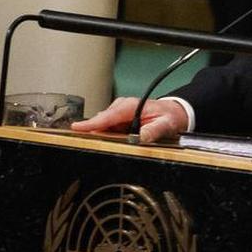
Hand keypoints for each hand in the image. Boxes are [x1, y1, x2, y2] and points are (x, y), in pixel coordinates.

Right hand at [71, 97, 187, 143]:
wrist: (173, 112)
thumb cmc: (169, 116)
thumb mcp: (165, 124)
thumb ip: (153, 131)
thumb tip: (140, 138)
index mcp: (131, 106)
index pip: (108, 116)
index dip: (91, 123)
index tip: (77, 128)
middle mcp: (122, 107)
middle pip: (101, 122)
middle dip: (93, 132)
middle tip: (86, 144)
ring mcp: (119, 113)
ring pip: (103, 126)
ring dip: (100, 135)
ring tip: (98, 145)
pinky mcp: (118, 119)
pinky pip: (108, 128)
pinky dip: (106, 135)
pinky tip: (109, 142)